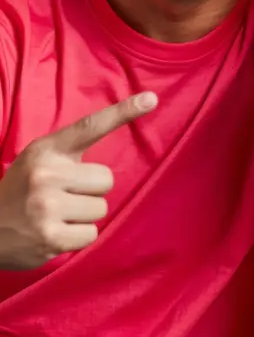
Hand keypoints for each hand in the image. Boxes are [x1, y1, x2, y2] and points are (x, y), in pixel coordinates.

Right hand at [0, 92, 156, 269]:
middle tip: (62, 197)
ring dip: (83, 216)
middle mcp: (47, 174)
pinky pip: (91, 234)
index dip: (123, 112)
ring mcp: (48, 206)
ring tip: (56, 216)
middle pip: (105, 179)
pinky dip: (77, 237)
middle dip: (90, 191)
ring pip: (100, 208)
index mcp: (46, 150)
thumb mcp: (38, 160)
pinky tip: (55, 233)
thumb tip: (111, 160)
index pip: (90, 126)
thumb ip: (69, 154)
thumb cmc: (20, 191)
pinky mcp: (52, 237)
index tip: (150, 99)